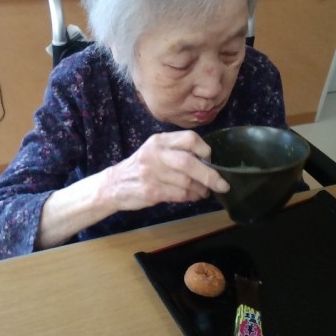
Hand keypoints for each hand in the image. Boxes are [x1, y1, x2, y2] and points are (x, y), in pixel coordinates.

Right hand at [103, 131, 229, 210]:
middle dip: (210, 175)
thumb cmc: (141, 167)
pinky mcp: (151, 191)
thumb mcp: (154, 151)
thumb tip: (208, 161)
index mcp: (159, 141)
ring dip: (202, 189)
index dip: (204, 149)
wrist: (113, 185)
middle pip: (189, 162)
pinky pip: (180, 194)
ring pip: (187, 182)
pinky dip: (192, 197)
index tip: (210, 159)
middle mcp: (155, 154)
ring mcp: (152, 173)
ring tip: (205, 192)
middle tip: (222, 184)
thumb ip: (176, 151)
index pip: (189, 138)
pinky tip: (194, 197)